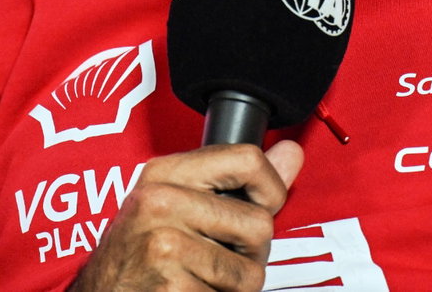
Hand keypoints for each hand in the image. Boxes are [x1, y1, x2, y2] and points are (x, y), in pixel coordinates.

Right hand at [69, 140, 302, 291]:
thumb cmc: (139, 252)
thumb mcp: (177, 201)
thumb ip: (238, 179)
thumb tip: (292, 153)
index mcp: (165, 173)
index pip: (247, 159)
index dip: (272, 188)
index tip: (265, 205)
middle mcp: (161, 203)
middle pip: (259, 224)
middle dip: (253, 253)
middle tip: (223, 259)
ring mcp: (164, 246)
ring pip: (250, 272)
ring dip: (236, 286)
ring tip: (204, 278)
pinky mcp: (170, 288)